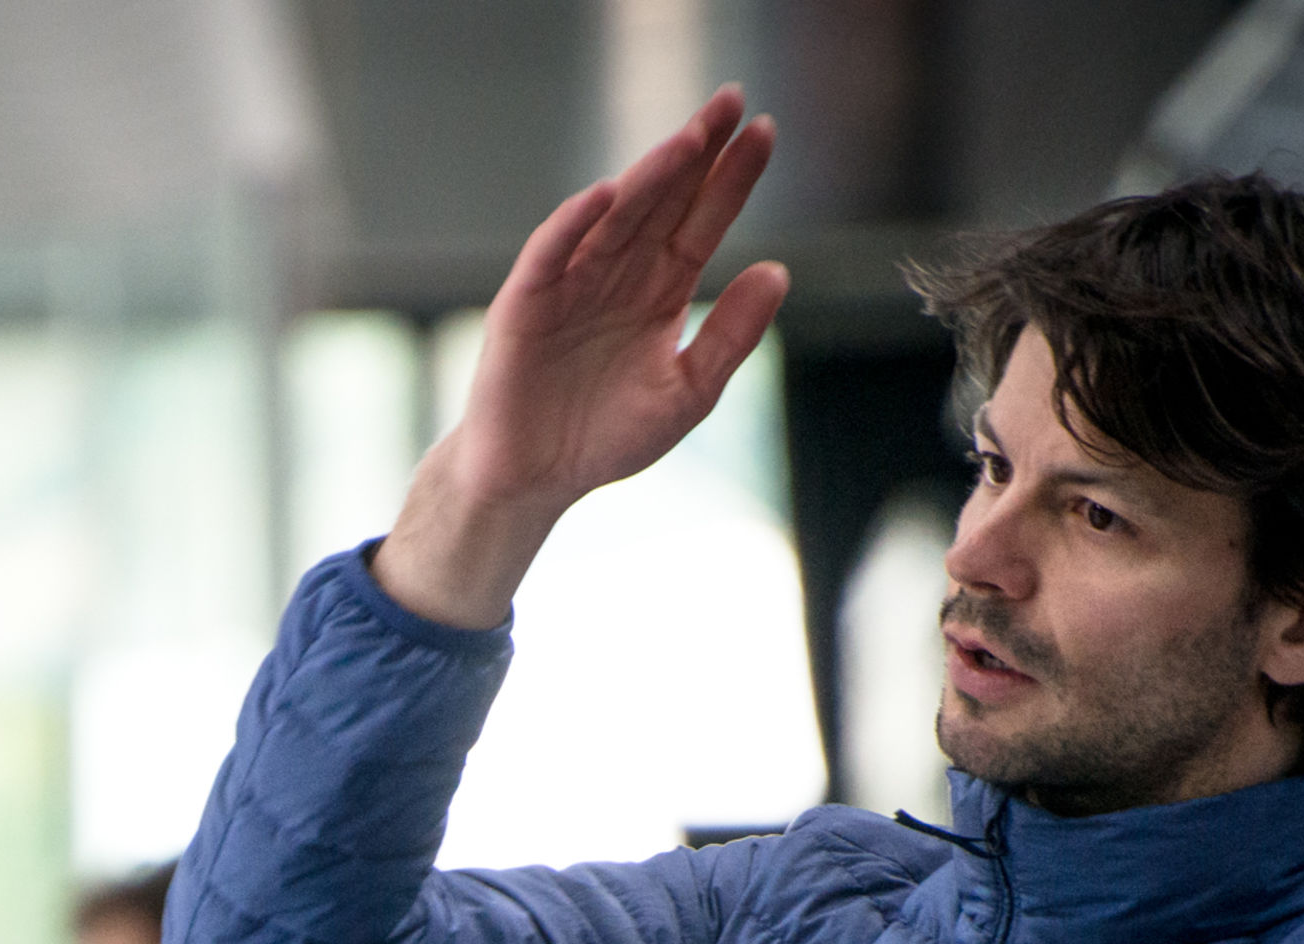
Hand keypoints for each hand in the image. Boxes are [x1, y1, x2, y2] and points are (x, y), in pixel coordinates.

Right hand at [372, 88, 789, 629]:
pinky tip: (602, 195)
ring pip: (614, 218)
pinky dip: (571, 226)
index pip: (701, 221)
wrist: (533, 481)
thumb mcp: (688, 391)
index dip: (731, 179)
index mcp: (658, 291)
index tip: (763, 132)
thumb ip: (731, 335)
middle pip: (662, 202)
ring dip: (648, 177)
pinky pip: (549, 256)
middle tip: (729, 101)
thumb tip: (779, 271)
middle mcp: (616, 275)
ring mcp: (569, 284)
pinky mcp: (524, 306)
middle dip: (695, 153)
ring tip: (688, 138)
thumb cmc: (605, 437)